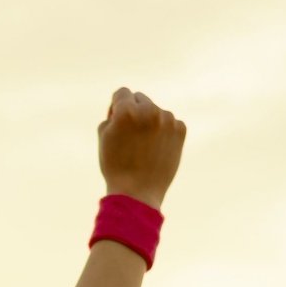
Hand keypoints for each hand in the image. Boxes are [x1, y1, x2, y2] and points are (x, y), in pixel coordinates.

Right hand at [98, 87, 185, 206]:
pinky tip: (157, 149)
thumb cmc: (116, 167)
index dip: (117, 108)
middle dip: (134, 112)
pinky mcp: (180, 130)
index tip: (117, 124)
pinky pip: (170, 123)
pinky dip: (164, 132)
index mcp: (126, 111)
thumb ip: (113, 114)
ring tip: (144, 147)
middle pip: (140, 98)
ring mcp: (167, 119)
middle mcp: (149, 110)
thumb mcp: (105, 137)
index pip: (122, 93)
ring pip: (156, 111)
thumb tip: (125, 104)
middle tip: (131, 137)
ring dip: (150, 122)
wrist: (138, 193)